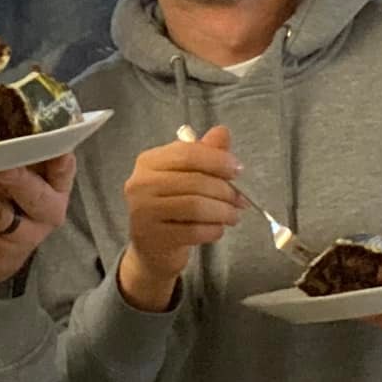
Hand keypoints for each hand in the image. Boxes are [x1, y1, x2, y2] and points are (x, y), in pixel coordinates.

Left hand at [0, 154, 76, 284]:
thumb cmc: (13, 195)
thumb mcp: (28, 174)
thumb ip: (23, 150)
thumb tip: (1, 112)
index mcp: (58, 189)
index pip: (64, 171)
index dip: (60, 160)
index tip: (50, 144)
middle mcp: (45, 213)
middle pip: (33, 196)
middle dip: (16, 178)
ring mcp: (18, 235)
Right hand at [118, 126, 243, 311]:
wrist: (154, 249)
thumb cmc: (173, 207)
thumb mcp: (187, 176)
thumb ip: (204, 154)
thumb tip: (222, 132)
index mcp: (148, 162)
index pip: (187, 153)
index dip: (217, 160)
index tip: (238, 170)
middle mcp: (140, 184)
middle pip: (194, 180)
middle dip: (225, 190)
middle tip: (241, 200)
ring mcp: (143, 212)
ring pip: (196, 206)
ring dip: (223, 211)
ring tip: (233, 215)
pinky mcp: (154, 238)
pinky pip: (194, 231)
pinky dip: (214, 229)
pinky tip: (218, 229)